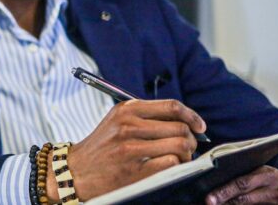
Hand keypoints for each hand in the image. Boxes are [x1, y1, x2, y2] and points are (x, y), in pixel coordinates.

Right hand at [47, 99, 204, 200]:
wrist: (77, 170)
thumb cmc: (103, 145)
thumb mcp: (118, 121)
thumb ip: (147, 116)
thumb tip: (186, 120)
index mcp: (126, 109)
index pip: (171, 106)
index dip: (192, 116)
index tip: (200, 126)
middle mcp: (128, 126)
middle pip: (180, 127)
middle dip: (191, 139)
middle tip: (187, 146)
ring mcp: (131, 148)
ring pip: (179, 145)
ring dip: (186, 154)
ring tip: (179, 158)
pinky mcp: (134, 170)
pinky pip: (171, 163)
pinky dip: (175, 165)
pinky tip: (167, 166)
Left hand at [205, 166, 277, 203]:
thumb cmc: (276, 180)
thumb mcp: (265, 173)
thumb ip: (246, 177)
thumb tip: (217, 181)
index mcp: (268, 175)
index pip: (243, 183)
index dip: (225, 191)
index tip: (209, 198)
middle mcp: (275, 191)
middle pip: (245, 199)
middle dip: (225, 202)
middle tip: (209, 204)